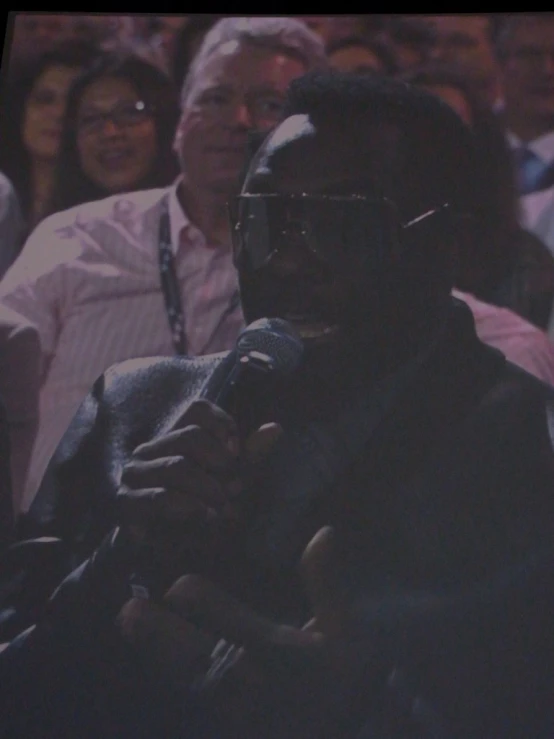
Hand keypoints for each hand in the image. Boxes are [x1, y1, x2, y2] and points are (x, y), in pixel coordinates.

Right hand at [117, 398, 281, 553]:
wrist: (168, 559)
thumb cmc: (203, 514)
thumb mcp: (231, 483)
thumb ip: (249, 458)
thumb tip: (276, 428)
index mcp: (174, 438)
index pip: (197, 410)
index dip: (223, 424)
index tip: (237, 453)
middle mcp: (150, 450)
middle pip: (191, 436)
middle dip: (220, 463)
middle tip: (236, 490)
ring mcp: (135, 475)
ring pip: (178, 465)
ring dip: (210, 489)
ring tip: (225, 510)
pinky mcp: (127, 503)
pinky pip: (161, 497)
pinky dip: (191, 508)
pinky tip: (206, 518)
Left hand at [117, 527, 371, 737]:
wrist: (333, 732)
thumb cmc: (341, 683)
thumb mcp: (349, 635)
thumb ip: (329, 585)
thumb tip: (324, 532)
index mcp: (280, 654)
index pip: (233, 624)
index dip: (203, 605)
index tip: (178, 588)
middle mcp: (251, 681)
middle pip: (200, 656)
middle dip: (163, 633)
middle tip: (129, 610)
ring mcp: (233, 709)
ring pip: (189, 679)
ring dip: (158, 651)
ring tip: (130, 620)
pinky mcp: (226, 723)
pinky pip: (194, 699)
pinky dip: (172, 676)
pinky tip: (153, 656)